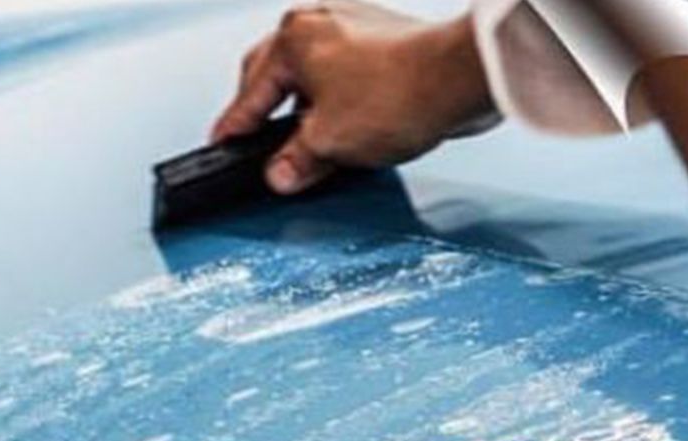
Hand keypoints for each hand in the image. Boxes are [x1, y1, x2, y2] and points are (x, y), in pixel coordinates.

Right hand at [213, 2, 495, 194]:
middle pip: (277, 74)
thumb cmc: (399, 94)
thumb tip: (280, 174)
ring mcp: (355, 24)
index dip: (235, 128)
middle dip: (268, 111)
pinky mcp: (386, 38)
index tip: (224, 145)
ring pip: (312, 71)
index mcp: (293, 38)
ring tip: (310, 139)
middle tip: (264, 146)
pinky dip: (337, 97)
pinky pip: (345, 70)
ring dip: (306, 105)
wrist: (462, 77)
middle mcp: (320, 20)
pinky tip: (345, 123)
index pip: (250, 94)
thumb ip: (295, 161)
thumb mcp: (329, 143)